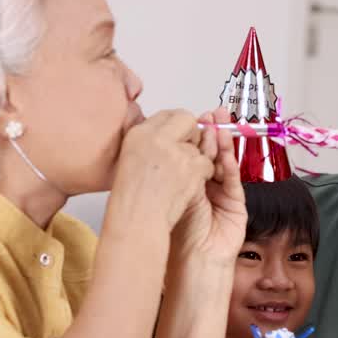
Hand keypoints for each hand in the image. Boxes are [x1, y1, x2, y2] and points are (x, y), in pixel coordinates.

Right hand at [110, 109, 215, 234]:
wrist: (135, 223)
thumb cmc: (131, 199)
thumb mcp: (131, 163)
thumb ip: (149, 146)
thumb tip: (166, 137)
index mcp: (137, 134)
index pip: (166, 115)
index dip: (176, 126)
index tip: (179, 135)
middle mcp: (156, 137)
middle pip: (185, 120)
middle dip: (191, 136)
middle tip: (185, 155)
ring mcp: (175, 151)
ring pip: (199, 143)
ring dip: (196, 157)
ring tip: (182, 175)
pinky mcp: (191, 167)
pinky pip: (206, 163)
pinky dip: (203, 174)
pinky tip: (190, 185)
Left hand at [171, 106, 247, 263]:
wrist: (193, 260)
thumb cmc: (177, 233)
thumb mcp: (172, 193)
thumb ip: (178, 169)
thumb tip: (173, 139)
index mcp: (187, 183)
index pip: (194, 153)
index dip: (195, 135)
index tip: (193, 118)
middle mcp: (206, 186)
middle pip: (211, 153)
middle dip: (211, 132)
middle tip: (212, 114)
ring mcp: (223, 194)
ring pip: (224, 162)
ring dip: (222, 142)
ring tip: (220, 123)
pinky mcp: (237, 203)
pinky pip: (233, 178)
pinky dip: (229, 162)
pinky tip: (224, 149)